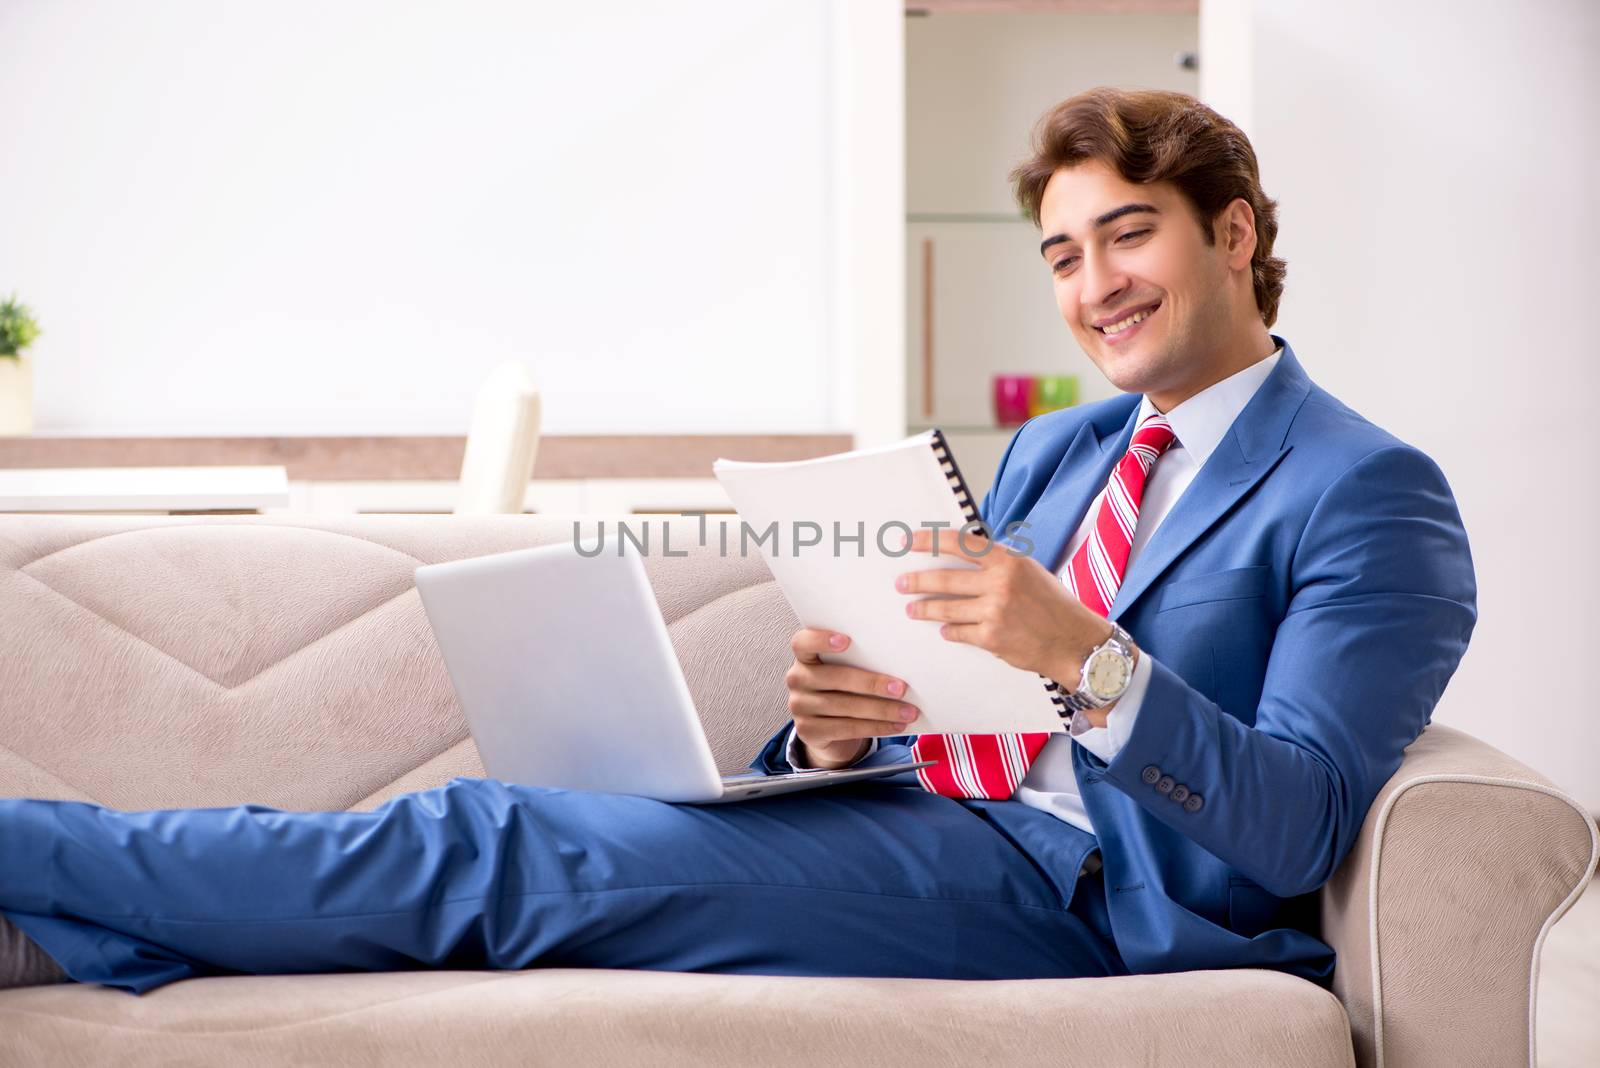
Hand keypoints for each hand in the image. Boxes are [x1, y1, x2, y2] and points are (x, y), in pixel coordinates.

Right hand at [785, 627, 920, 768]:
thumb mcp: (846, 670)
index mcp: (805, 657)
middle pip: (834, 678)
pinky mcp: (808, 731)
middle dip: (871, 684)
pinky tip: (894, 725)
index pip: (802, 643)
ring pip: (844, 706)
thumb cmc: (843, 689)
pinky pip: (845, 728)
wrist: (828, 729)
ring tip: (907, 711)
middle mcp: (797, 679)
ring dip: (881, 710)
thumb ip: (860, 661)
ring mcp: (800, 706)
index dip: (821, 640)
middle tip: (900, 688)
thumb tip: (899, 661)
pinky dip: (875, 727)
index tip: (847, 640)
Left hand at [895, 527, 1112, 698]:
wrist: (1076, 642)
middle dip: (917, 581)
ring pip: (946, 609)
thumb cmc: (1054, 605)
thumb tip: (964, 556)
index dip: (929, 541)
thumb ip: (998, 564)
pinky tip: (944, 630)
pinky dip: (950, 631)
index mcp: (1008, 560)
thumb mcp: (1029, 571)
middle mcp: (1000, 583)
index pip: (959, 544)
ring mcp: (994, 612)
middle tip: (901, 583)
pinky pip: (959, 632)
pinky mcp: (992, 638)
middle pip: (944, 580)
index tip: (908, 540)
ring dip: (924, 609)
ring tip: (912, 609)